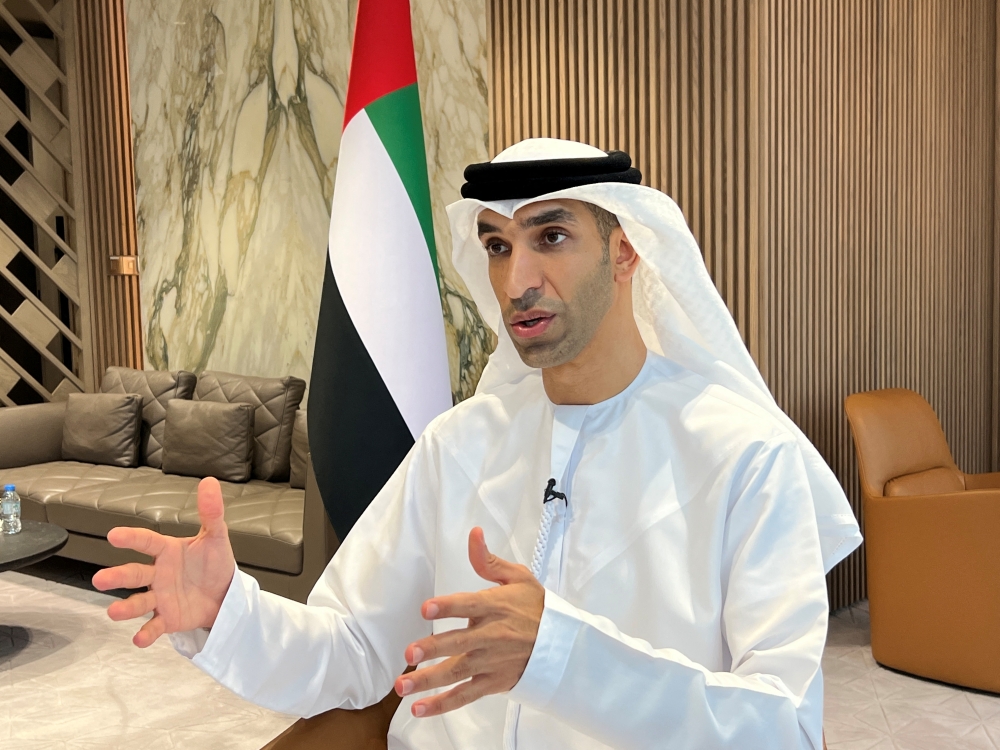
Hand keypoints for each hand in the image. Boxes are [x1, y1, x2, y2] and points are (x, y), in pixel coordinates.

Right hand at [91, 477, 236, 647]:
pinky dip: (146, 633)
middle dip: (117, 576)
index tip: (114, 535)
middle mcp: (158, 574)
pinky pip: (155, 626)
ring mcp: (161, 597)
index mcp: (167, 551)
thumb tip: (210, 482)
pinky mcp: (168, 618)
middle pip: (135, 574)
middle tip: (99, 579)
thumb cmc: (214, 563)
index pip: (147, 542)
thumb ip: (211, 512)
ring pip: (139, 602)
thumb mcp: (216, 537)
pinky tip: (139, 639)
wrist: (225, 594)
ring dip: (126, 608)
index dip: (132, 538)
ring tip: (113, 612)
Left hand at [394, 527, 543, 717]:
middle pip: (459, 642)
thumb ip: (488, 561)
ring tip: (403, 686)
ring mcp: (491, 662)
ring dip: (428, 680)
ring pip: (457, 672)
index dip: (447, 607)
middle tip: (410, 652)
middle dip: (434, 648)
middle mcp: (491, 636)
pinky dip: (443, 704)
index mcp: (495, 607)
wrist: (562, 643)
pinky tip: (421, 708)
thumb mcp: (517, 577)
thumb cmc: (536, 608)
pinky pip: (465, 695)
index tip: (427, 608)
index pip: (468, 605)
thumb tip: (474, 535)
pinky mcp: (492, 682)